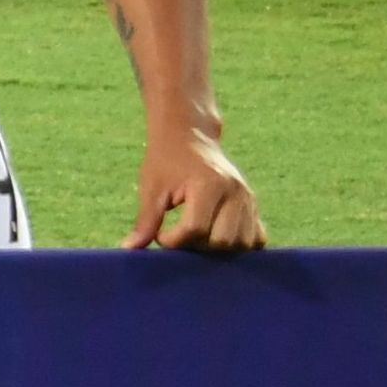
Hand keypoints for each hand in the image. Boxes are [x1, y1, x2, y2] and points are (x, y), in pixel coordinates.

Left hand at [129, 129, 263, 256]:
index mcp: (208, 185)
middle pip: (222, 241)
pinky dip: (238, 244)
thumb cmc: (166, 160)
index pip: (195, 229)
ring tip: (197, 235)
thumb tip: (129, 249)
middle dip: (197, 247)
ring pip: (242, 244)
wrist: (190, 136)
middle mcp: (235, 192)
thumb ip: (146, 220)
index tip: (160, 235)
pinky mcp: (254, 205)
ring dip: (218, 249)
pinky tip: (216, 235)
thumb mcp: (152, 187)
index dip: (173, 241)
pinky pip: (257, 238)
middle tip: (179, 235)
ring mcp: (249, 199)